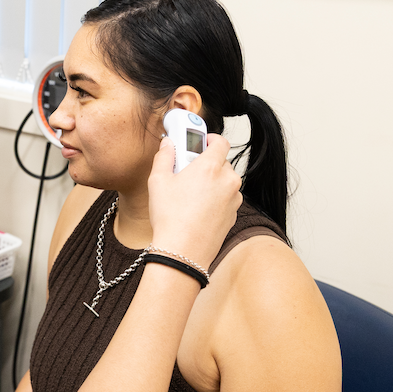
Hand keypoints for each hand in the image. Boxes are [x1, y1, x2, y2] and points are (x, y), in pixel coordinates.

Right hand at [146, 134, 240, 269]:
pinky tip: (197, 210)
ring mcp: (233, 199)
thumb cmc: (170, 217)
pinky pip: (226, 199)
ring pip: (225, 181)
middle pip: (222, 162)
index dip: (209, 138)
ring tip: (190, 194)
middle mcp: (228, 180)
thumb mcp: (158, 181)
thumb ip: (164, 156)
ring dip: (212, 182)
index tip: (199, 141)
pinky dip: (216, 199)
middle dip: (206, 163)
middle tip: (186, 171)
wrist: (183, 252)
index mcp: (210, 166)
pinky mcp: (234, 215)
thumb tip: (168, 143)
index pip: (220, 141)